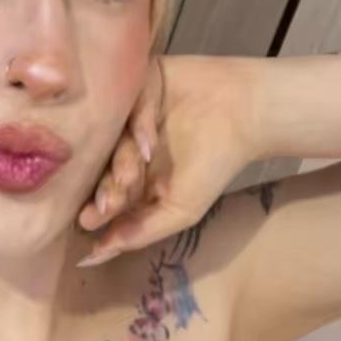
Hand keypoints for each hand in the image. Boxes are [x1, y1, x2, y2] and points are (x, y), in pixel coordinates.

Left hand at [75, 54, 261, 266]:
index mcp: (130, 175)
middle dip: (106, 186)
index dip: (97, 207)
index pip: (101, 192)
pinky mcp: (138, 82)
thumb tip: (93, 258)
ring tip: (135, 174)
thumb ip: (139, 233)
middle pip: (99, 167)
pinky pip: (126, 106)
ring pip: (109, 138)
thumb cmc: (215, 165)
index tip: (92, 218)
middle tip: (112, 198)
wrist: (248, 114)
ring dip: (120, 161)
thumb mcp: (179, 210)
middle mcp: (122, 144)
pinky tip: (150, 144)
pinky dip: (135, 127)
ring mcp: (128, 113)